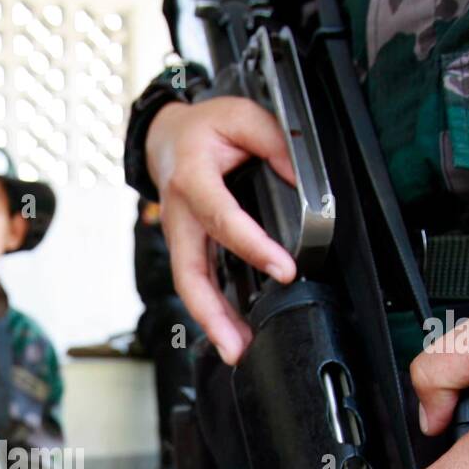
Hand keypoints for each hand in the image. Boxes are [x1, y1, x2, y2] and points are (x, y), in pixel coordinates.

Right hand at [145, 97, 297, 363]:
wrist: (165, 137)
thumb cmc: (202, 129)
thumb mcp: (243, 116)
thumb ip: (276, 142)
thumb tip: (302, 178)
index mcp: (192, 178)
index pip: (223, 218)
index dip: (253, 246)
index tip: (283, 270)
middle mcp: (180, 214)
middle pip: (189, 273)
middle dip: (212, 313)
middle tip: (236, 344)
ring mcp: (180, 236)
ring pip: (189, 286)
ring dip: (211, 323)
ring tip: (236, 351)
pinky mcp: (186, 248)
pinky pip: (196, 283)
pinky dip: (212, 311)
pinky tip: (231, 332)